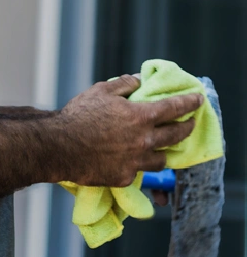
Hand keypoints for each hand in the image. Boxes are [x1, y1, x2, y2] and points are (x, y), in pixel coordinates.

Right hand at [55, 75, 201, 186]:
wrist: (59, 146)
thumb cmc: (78, 115)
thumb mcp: (100, 91)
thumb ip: (124, 84)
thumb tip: (139, 80)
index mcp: (141, 116)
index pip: (175, 108)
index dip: (189, 102)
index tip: (198, 99)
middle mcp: (145, 140)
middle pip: (176, 135)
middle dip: (187, 127)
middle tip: (190, 122)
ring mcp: (136, 161)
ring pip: (162, 159)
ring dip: (165, 150)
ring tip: (164, 147)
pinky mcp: (124, 176)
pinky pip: (139, 171)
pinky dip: (139, 164)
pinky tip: (134, 161)